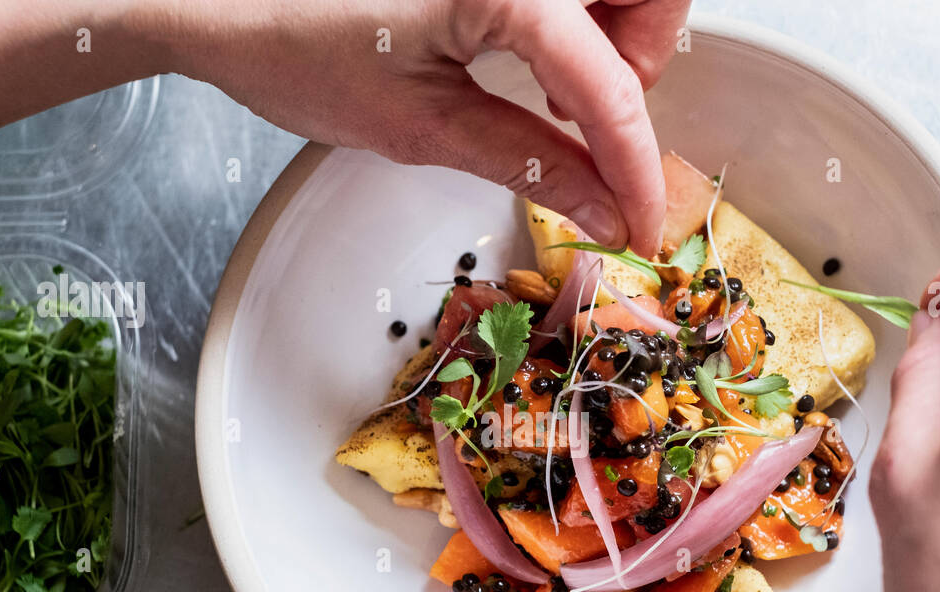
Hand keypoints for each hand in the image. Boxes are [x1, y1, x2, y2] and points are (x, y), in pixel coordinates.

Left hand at [154, 0, 690, 256]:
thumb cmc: (294, 46)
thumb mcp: (422, 125)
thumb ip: (529, 162)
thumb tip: (604, 210)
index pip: (609, 86)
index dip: (636, 167)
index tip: (641, 223)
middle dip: (646, 60)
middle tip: (602, 124)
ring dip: (622, 33)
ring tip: (565, 93)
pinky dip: (584, 16)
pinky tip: (546, 57)